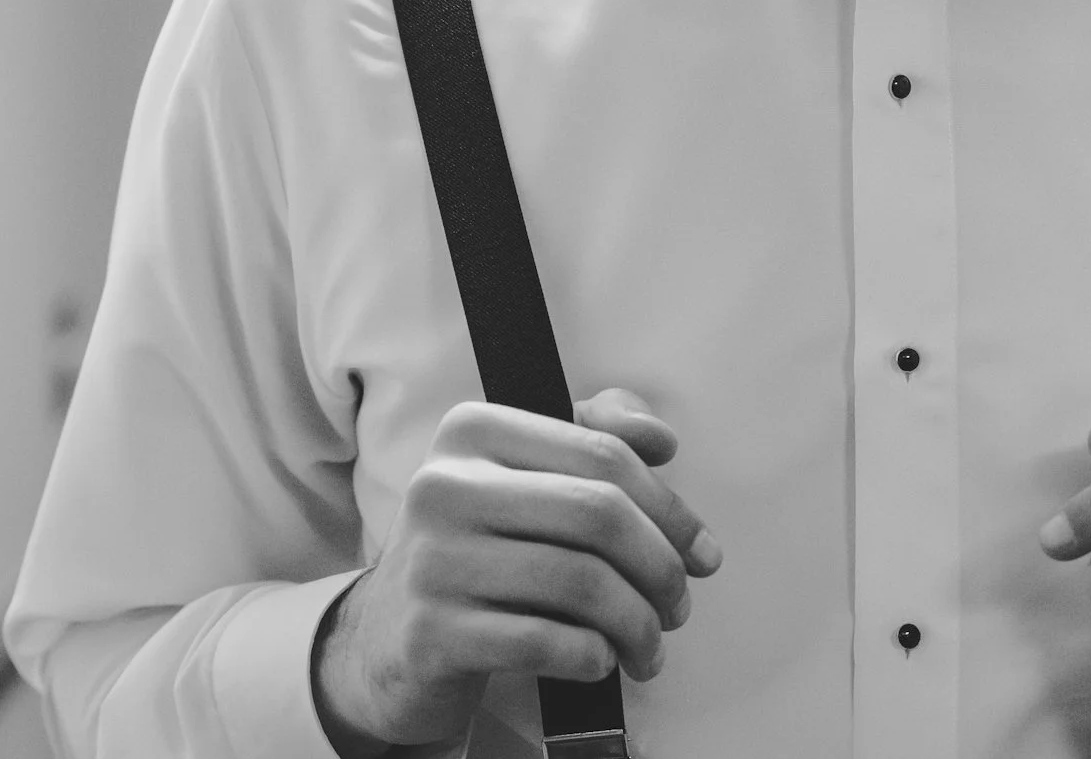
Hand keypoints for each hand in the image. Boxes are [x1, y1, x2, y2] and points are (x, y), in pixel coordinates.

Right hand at [312, 389, 723, 754]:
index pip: (603, 455)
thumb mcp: (524, 477)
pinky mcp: (429, 632)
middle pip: (598, 515)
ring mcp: (432, 559)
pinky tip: (599, 660)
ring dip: (636, 623)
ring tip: (648, 644)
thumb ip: (594, 437)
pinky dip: (590, 655)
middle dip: (661, 567)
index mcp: (473, 430)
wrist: (388, 639)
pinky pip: (543, 640)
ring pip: (579, 582)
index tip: (701, 551)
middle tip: (679, 605)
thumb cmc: (479, 550)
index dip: (670, 508)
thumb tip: (660, 439)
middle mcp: (444, 484)